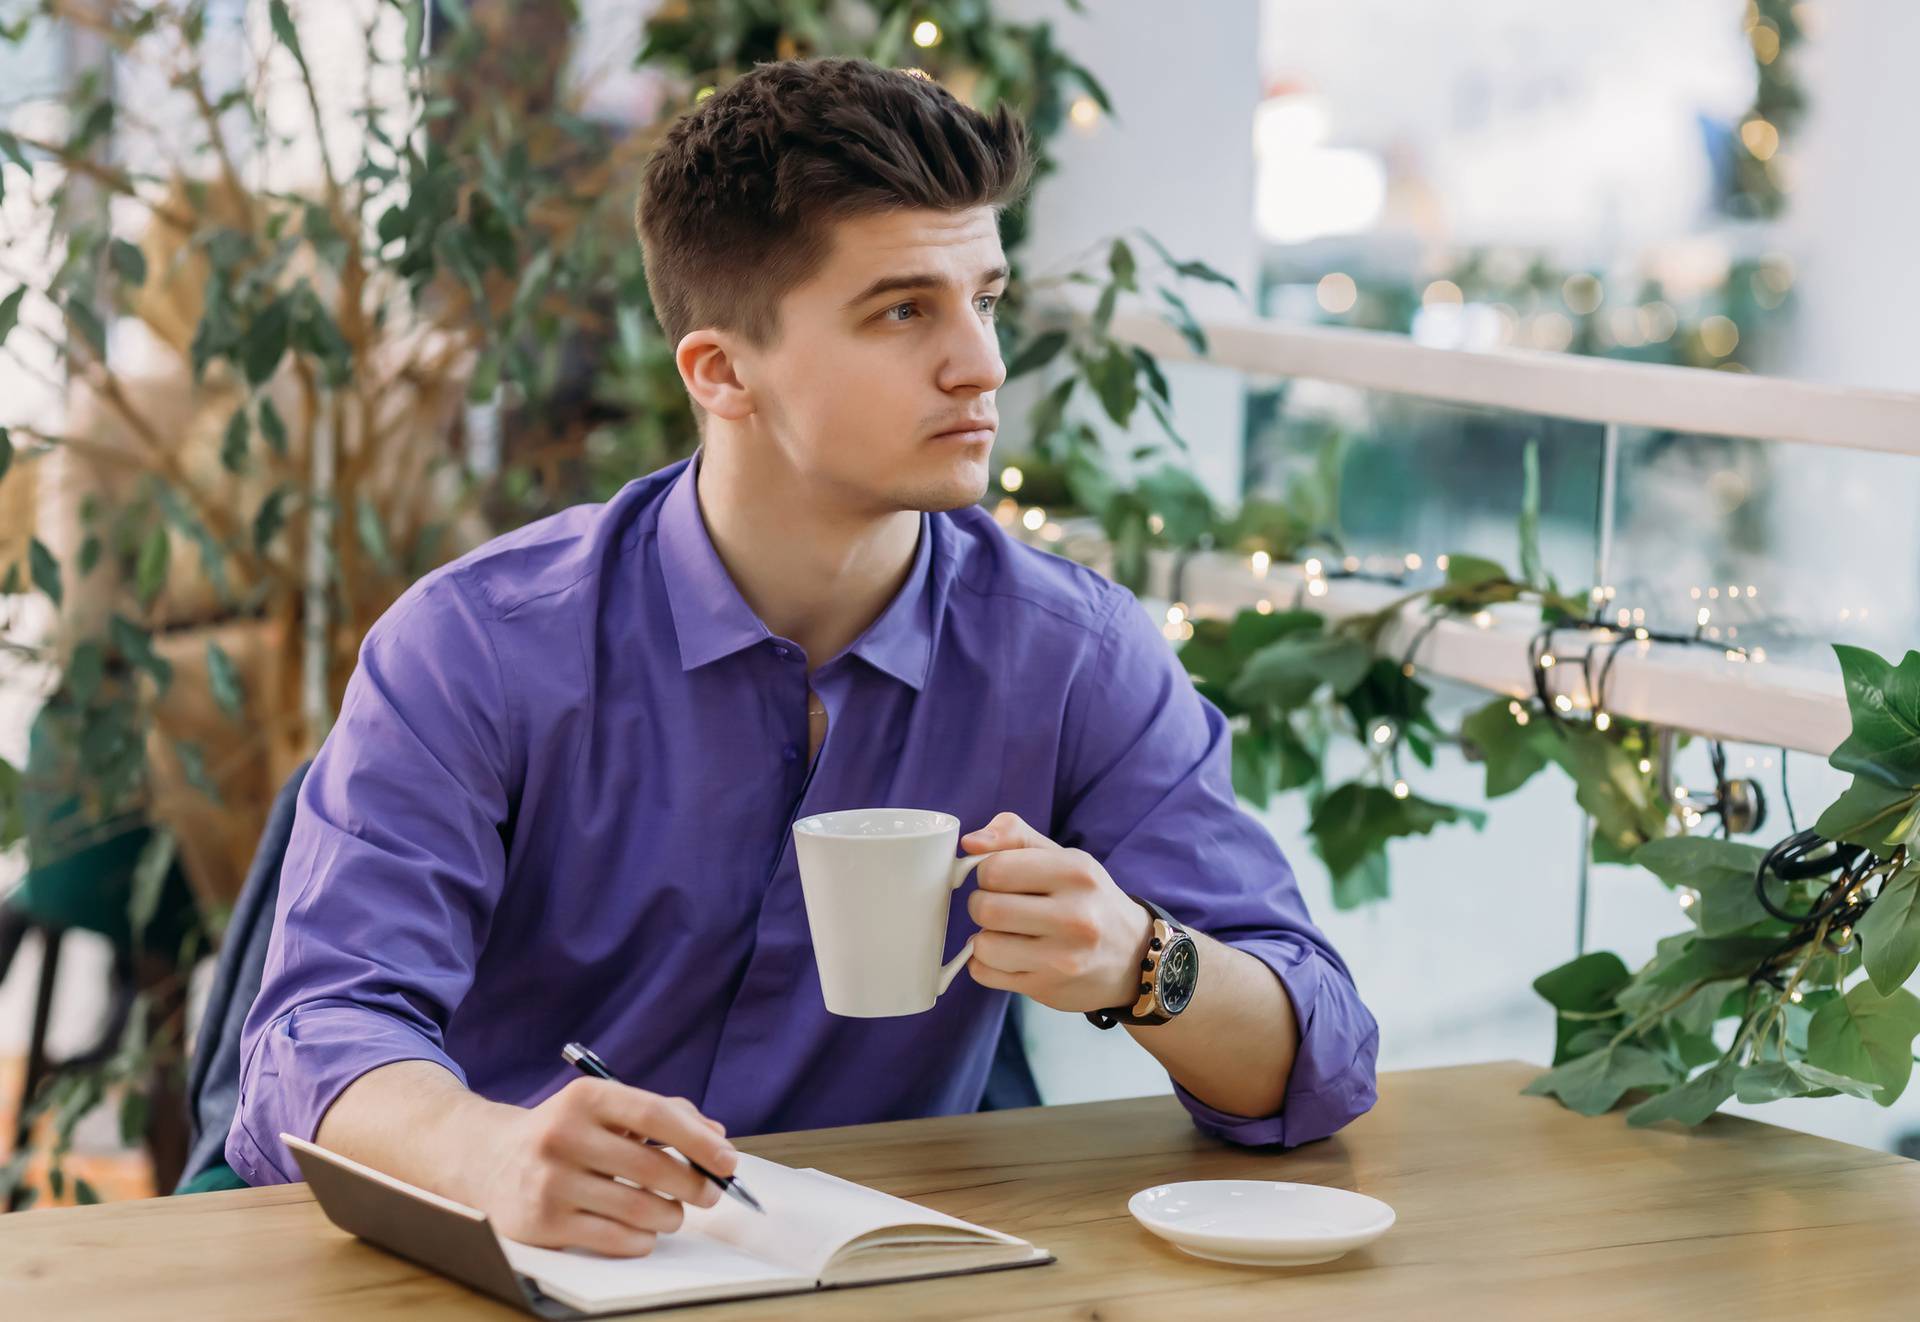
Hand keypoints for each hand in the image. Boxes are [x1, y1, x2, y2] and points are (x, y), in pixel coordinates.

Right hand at [466, 1078, 737, 1256]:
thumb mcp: (605, 1108)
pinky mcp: (542, 1222)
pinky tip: (642, 1231)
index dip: (698, 1141)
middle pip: (651, 1168)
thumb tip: (718, 1137)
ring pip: (638, 1209)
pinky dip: (642, 1239)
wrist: (488, 1158)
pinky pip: (615, 1239)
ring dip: (670, 1216)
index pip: (655, 1116)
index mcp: (585, 1098)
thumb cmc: (566, 1131)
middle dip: (694, 1185)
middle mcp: (563, 1135)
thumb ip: (664, 1114)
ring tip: (673, 1213)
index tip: (729, 1161)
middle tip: (710, 1194)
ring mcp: (550, 1181)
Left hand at [961, 812, 1152, 1012]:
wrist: (1134, 958)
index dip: (987, 872)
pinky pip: (985, 973)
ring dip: (985, 937)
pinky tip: (1009, 956)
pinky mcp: (1047, 988)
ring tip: (1008, 933)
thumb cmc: (1089, 901)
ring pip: (982, 945)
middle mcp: (1074, 917)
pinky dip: (986, 963)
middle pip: (985, 908)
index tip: (1001, 879)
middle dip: (982, 905)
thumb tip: (970, 842)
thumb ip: (1015, 836)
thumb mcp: (1064, 858)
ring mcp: (1062, 958)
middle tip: (1001, 907)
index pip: (995, 869)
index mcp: (1076, 873)